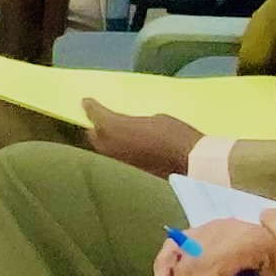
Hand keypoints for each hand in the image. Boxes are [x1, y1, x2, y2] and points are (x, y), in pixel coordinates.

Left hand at [81, 101, 199, 177]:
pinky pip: (115, 160)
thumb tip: (129, 126)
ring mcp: (115, 162)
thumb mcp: (153, 118)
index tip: (87, 102)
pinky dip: (117, 153)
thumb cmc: (174, 134)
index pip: (93, 113)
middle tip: (101, 119)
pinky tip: (126, 150)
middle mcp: (107, 145)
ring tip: (114, 135)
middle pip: (93, 134)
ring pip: (102, 149)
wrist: (188, 162)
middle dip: (96, 127)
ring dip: (106, 142)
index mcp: (112, 126)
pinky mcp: (125, 173)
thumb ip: (133, 121)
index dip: (90, 106)